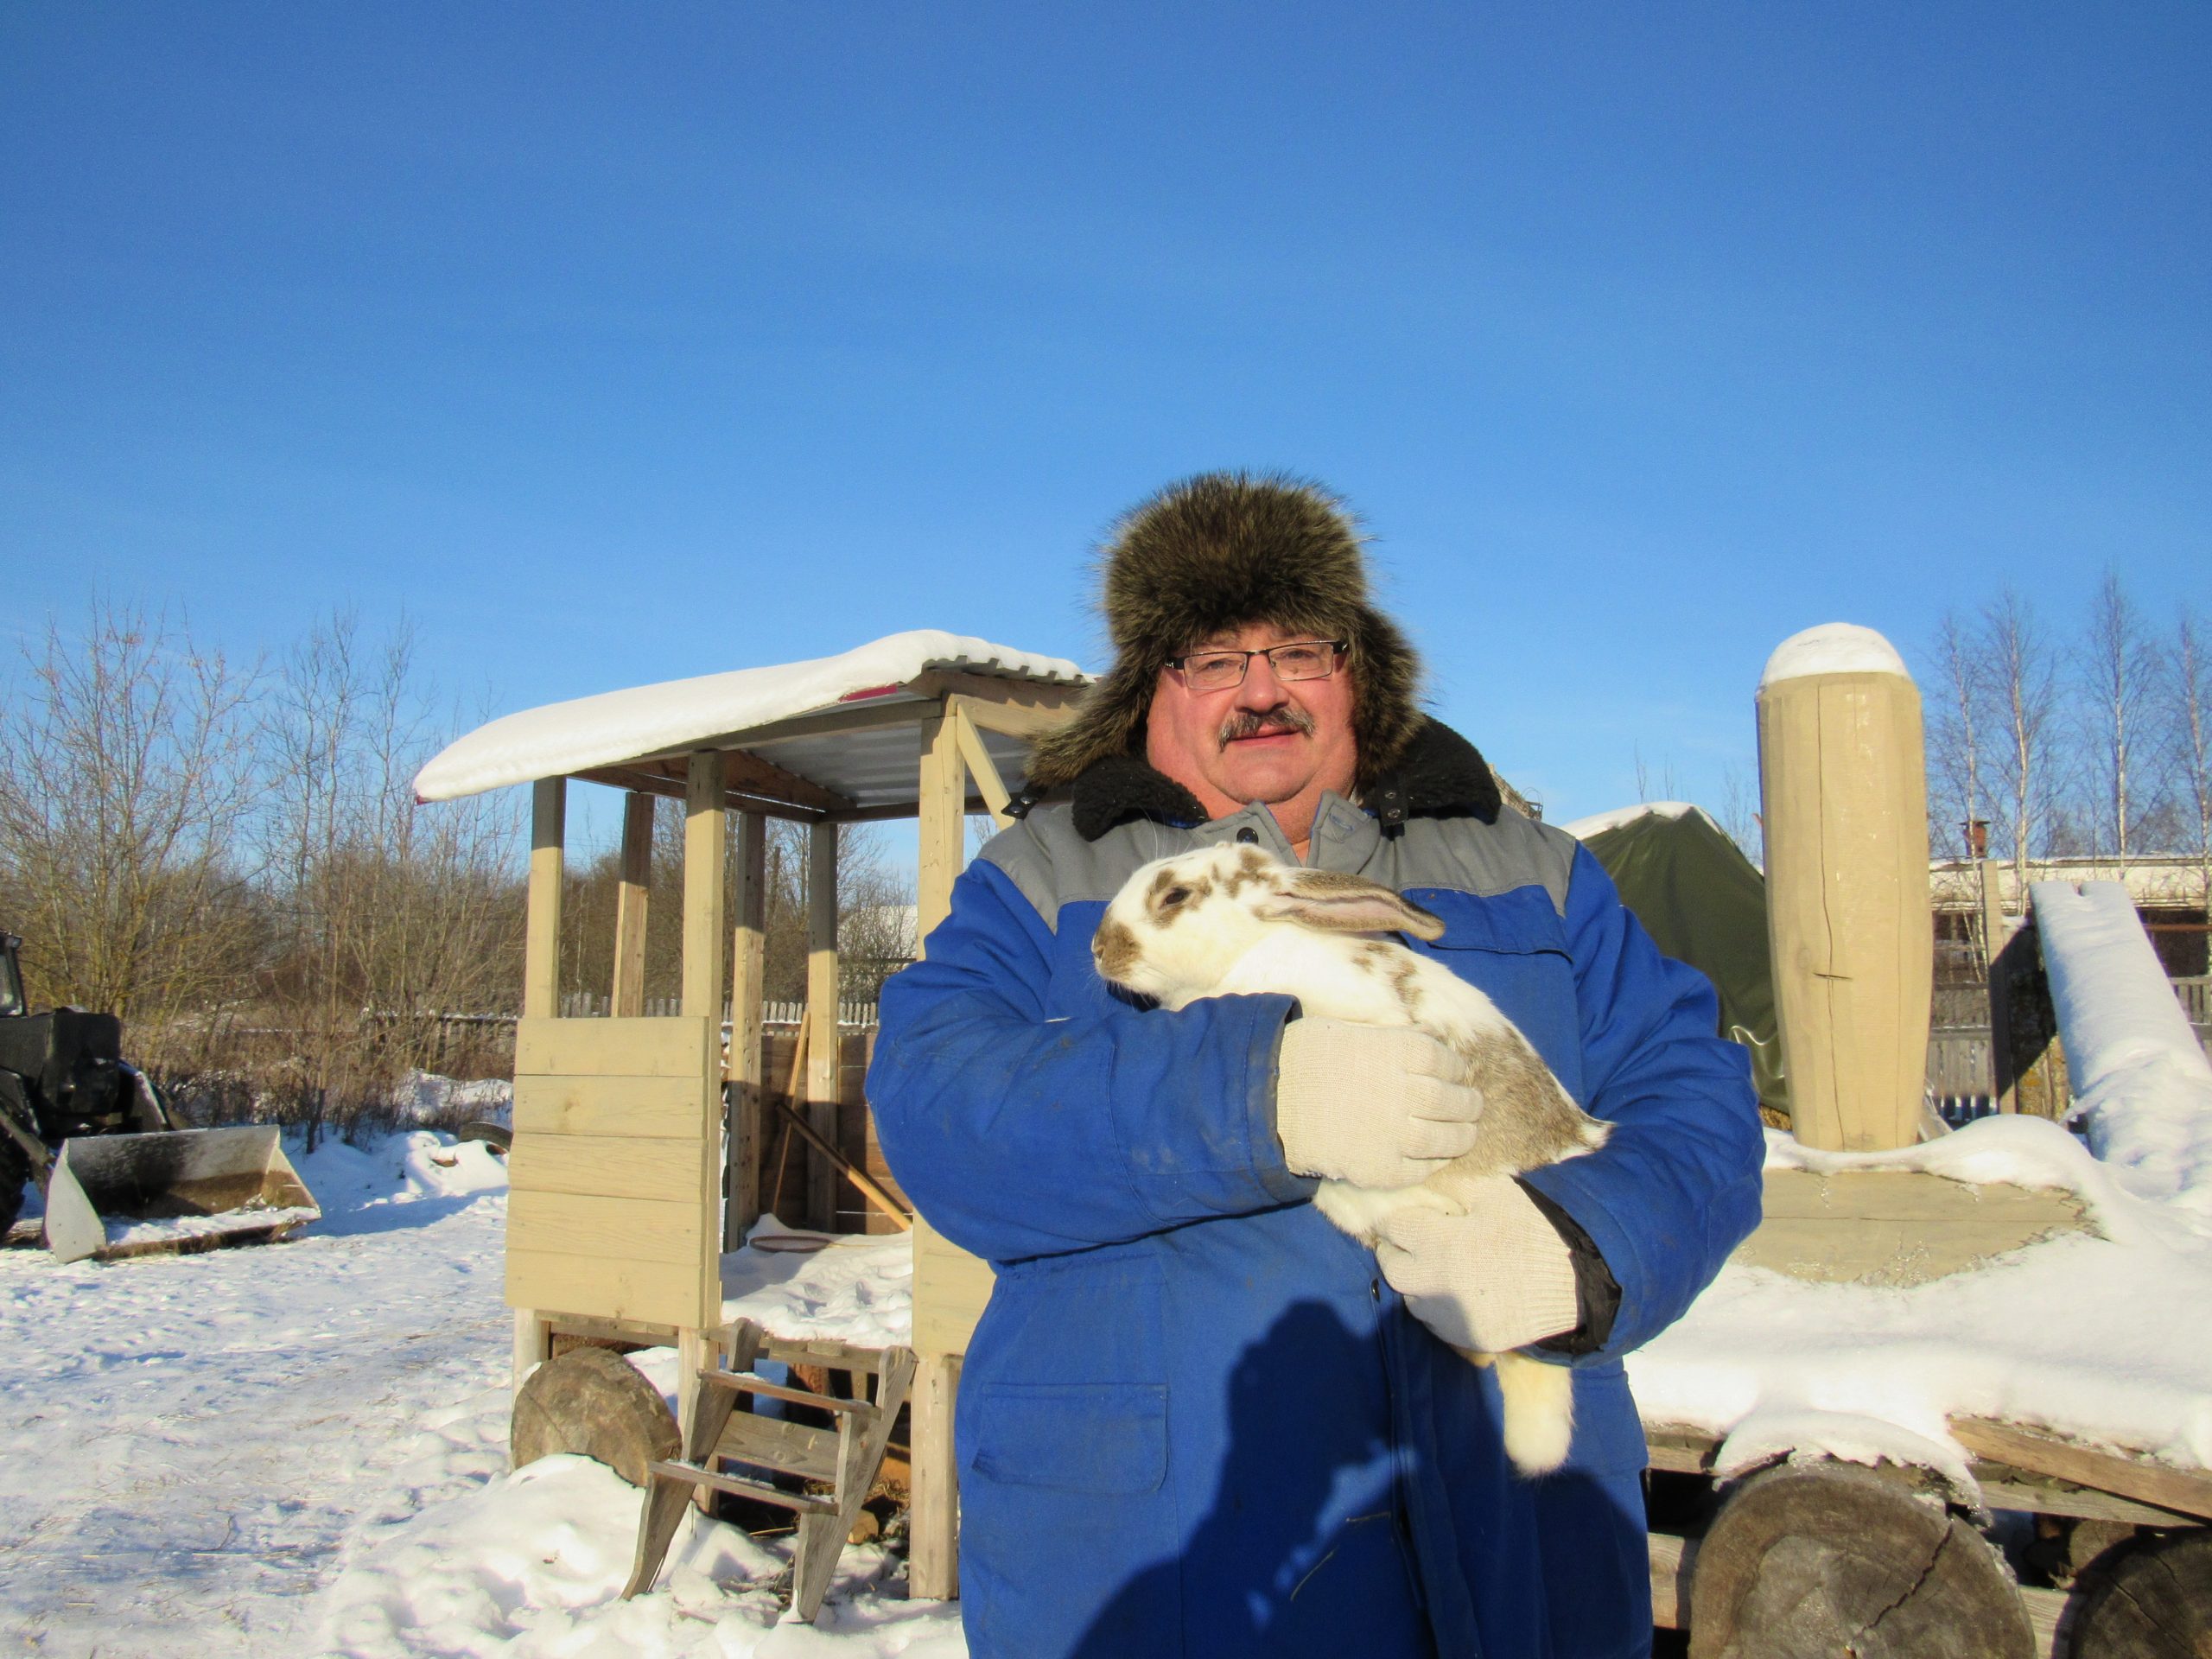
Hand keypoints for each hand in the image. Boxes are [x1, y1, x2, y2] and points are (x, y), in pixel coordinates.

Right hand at [1274, 1019, 1482, 1186]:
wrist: (1268, 1102)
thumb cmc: (1304, 1058)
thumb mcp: (1352, 1032)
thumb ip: (1393, 1041)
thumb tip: (1429, 1043)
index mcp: (1402, 1050)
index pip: (1449, 1063)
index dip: (1457, 1071)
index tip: (1457, 1075)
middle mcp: (1409, 1090)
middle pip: (1458, 1101)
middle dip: (1470, 1105)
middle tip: (1472, 1107)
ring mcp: (1399, 1132)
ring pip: (1450, 1139)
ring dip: (1462, 1137)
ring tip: (1465, 1135)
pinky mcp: (1385, 1168)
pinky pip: (1424, 1169)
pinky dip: (1434, 1163)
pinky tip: (1434, 1157)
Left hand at [1375, 1175, 1579, 1352]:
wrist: (1575, 1282)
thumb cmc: (1534, 1229)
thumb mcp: (1494, 1193)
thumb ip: (1452, 1186)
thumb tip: (1423, 1180)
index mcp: (1440, 1244)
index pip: (1394, 1227)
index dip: (1396, 1217)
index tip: (1403, 1213)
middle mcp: (1437, 1285)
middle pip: (1392, 1268)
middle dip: (1395, 1250)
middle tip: (1410, 1240)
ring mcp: (1451, 1317)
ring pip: (1411, 1299)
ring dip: (1415, 1281)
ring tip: (1435, 1265)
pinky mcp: (1468, 1338)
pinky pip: (1436, 1324)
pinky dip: (1437, 1307)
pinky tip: (1455, 1291)